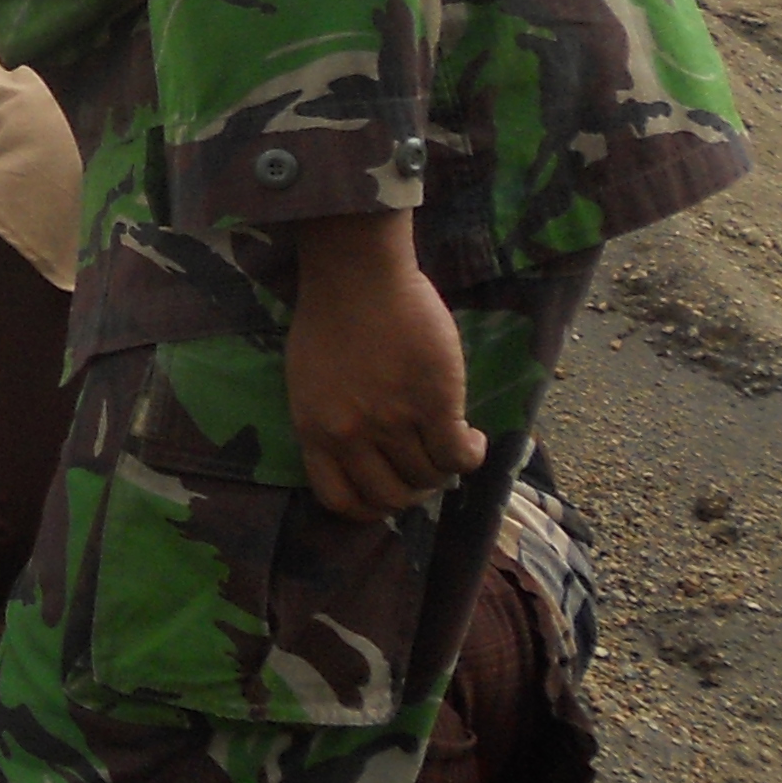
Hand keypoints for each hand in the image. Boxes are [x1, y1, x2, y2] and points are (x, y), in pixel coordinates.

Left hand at [285, 214, 477, 521]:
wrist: (357, 276)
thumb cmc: (331, 321)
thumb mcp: (309, 382)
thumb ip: (329, 422)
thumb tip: (360, 457)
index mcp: (314, 431)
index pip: (339, 500)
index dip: (370, 506)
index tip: (389, 492)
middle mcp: (350, 435)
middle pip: (390, 496)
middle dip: (413, 492)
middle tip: (427, 470)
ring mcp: (392, 421)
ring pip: (428, 477)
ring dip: (444, 470)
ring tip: (450, 445)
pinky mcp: (433, 403)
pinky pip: (458, 456)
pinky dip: (471, 456)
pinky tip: (472, 438)